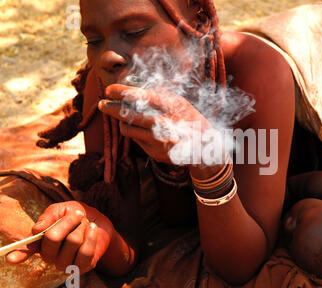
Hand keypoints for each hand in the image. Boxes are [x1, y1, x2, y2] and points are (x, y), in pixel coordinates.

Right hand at [6, 201, 114, 273]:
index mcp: (40, 242)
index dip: (19, 254)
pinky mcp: (81, 266)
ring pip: (73, 241)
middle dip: (69, 220)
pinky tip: (93, 228)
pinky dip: (91, 236)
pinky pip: (86, 251)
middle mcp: (49, 256)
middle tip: (78, 214)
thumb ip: (50, 216)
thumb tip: (37, 230)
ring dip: (82, 226)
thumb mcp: (62, 209)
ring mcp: (65, 263)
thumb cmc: (77, 216)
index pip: (27, 250)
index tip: (11, 259)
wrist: (99, 222)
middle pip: (53, 238)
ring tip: (85, 224)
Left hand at [98, 84, 212, 164]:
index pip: (138, 96)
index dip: (120, 92)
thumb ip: (157, 94)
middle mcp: (163, 124)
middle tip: (103, 103)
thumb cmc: (188, 118)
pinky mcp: (155, 153)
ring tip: (122, 117)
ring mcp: (158, 141)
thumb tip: (131, 85)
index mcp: (169, 107)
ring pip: (126, 128)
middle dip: (110, 107)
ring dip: (121, 121)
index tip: (109, 89)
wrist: (203, 147)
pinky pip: (135, 140)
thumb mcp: (178, 102)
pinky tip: (141, 130)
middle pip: (127, 114)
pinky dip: (135, 133)